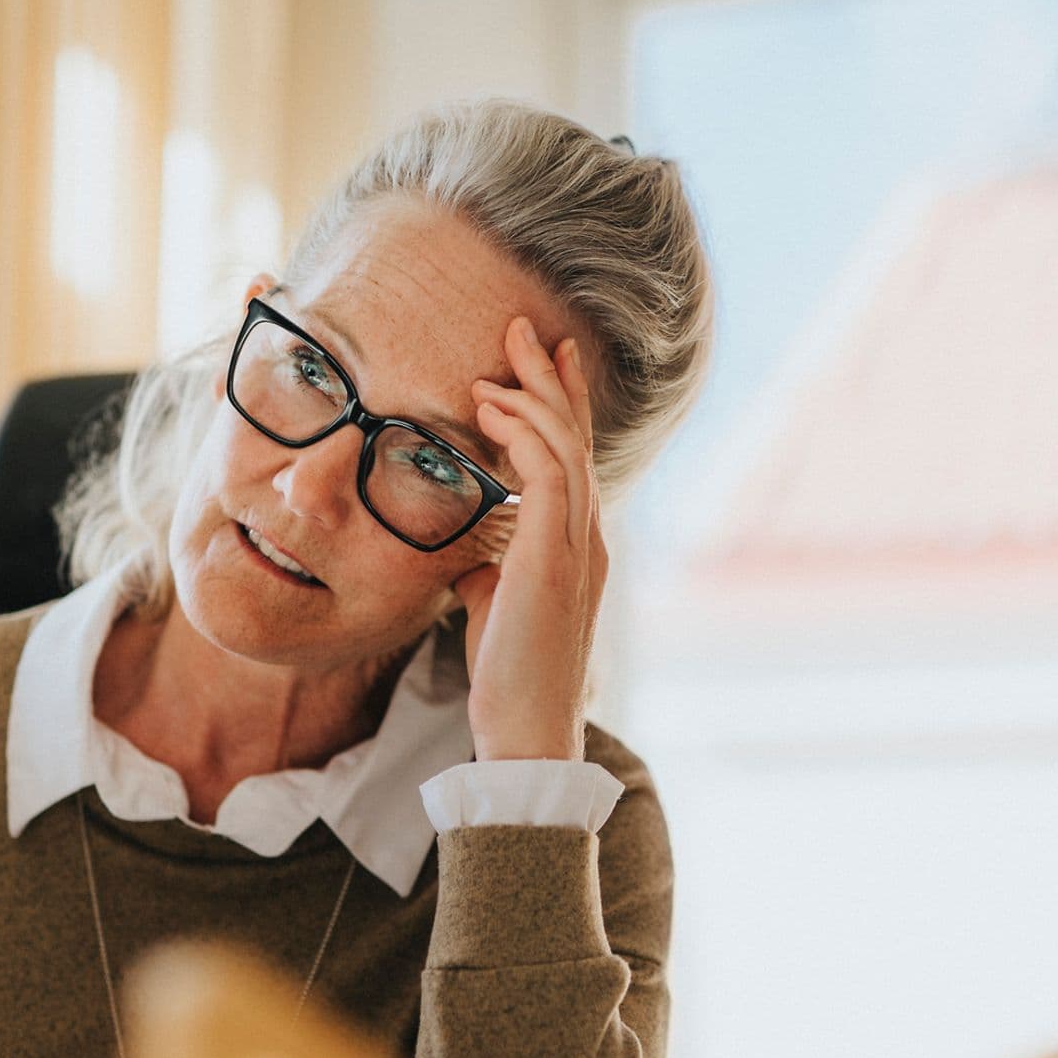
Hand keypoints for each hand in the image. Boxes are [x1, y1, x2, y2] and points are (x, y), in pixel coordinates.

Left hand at [455, 316, 605, 759]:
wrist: (527, 728)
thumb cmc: (510, 674)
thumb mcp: (495, 605)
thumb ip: (491, 567)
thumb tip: (468, 549)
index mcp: (580, 546)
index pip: (573, 460)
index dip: (561, 406)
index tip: (540, 363)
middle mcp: (589, 538)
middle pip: (575, 439)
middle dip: (551, 379)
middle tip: (526, 329)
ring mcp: (578, 547)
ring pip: (565, 447)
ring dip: (534, 393)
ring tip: (505, 351)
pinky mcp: (555, 560)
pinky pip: (546, 476)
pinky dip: (523, 434)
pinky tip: (491, 409)